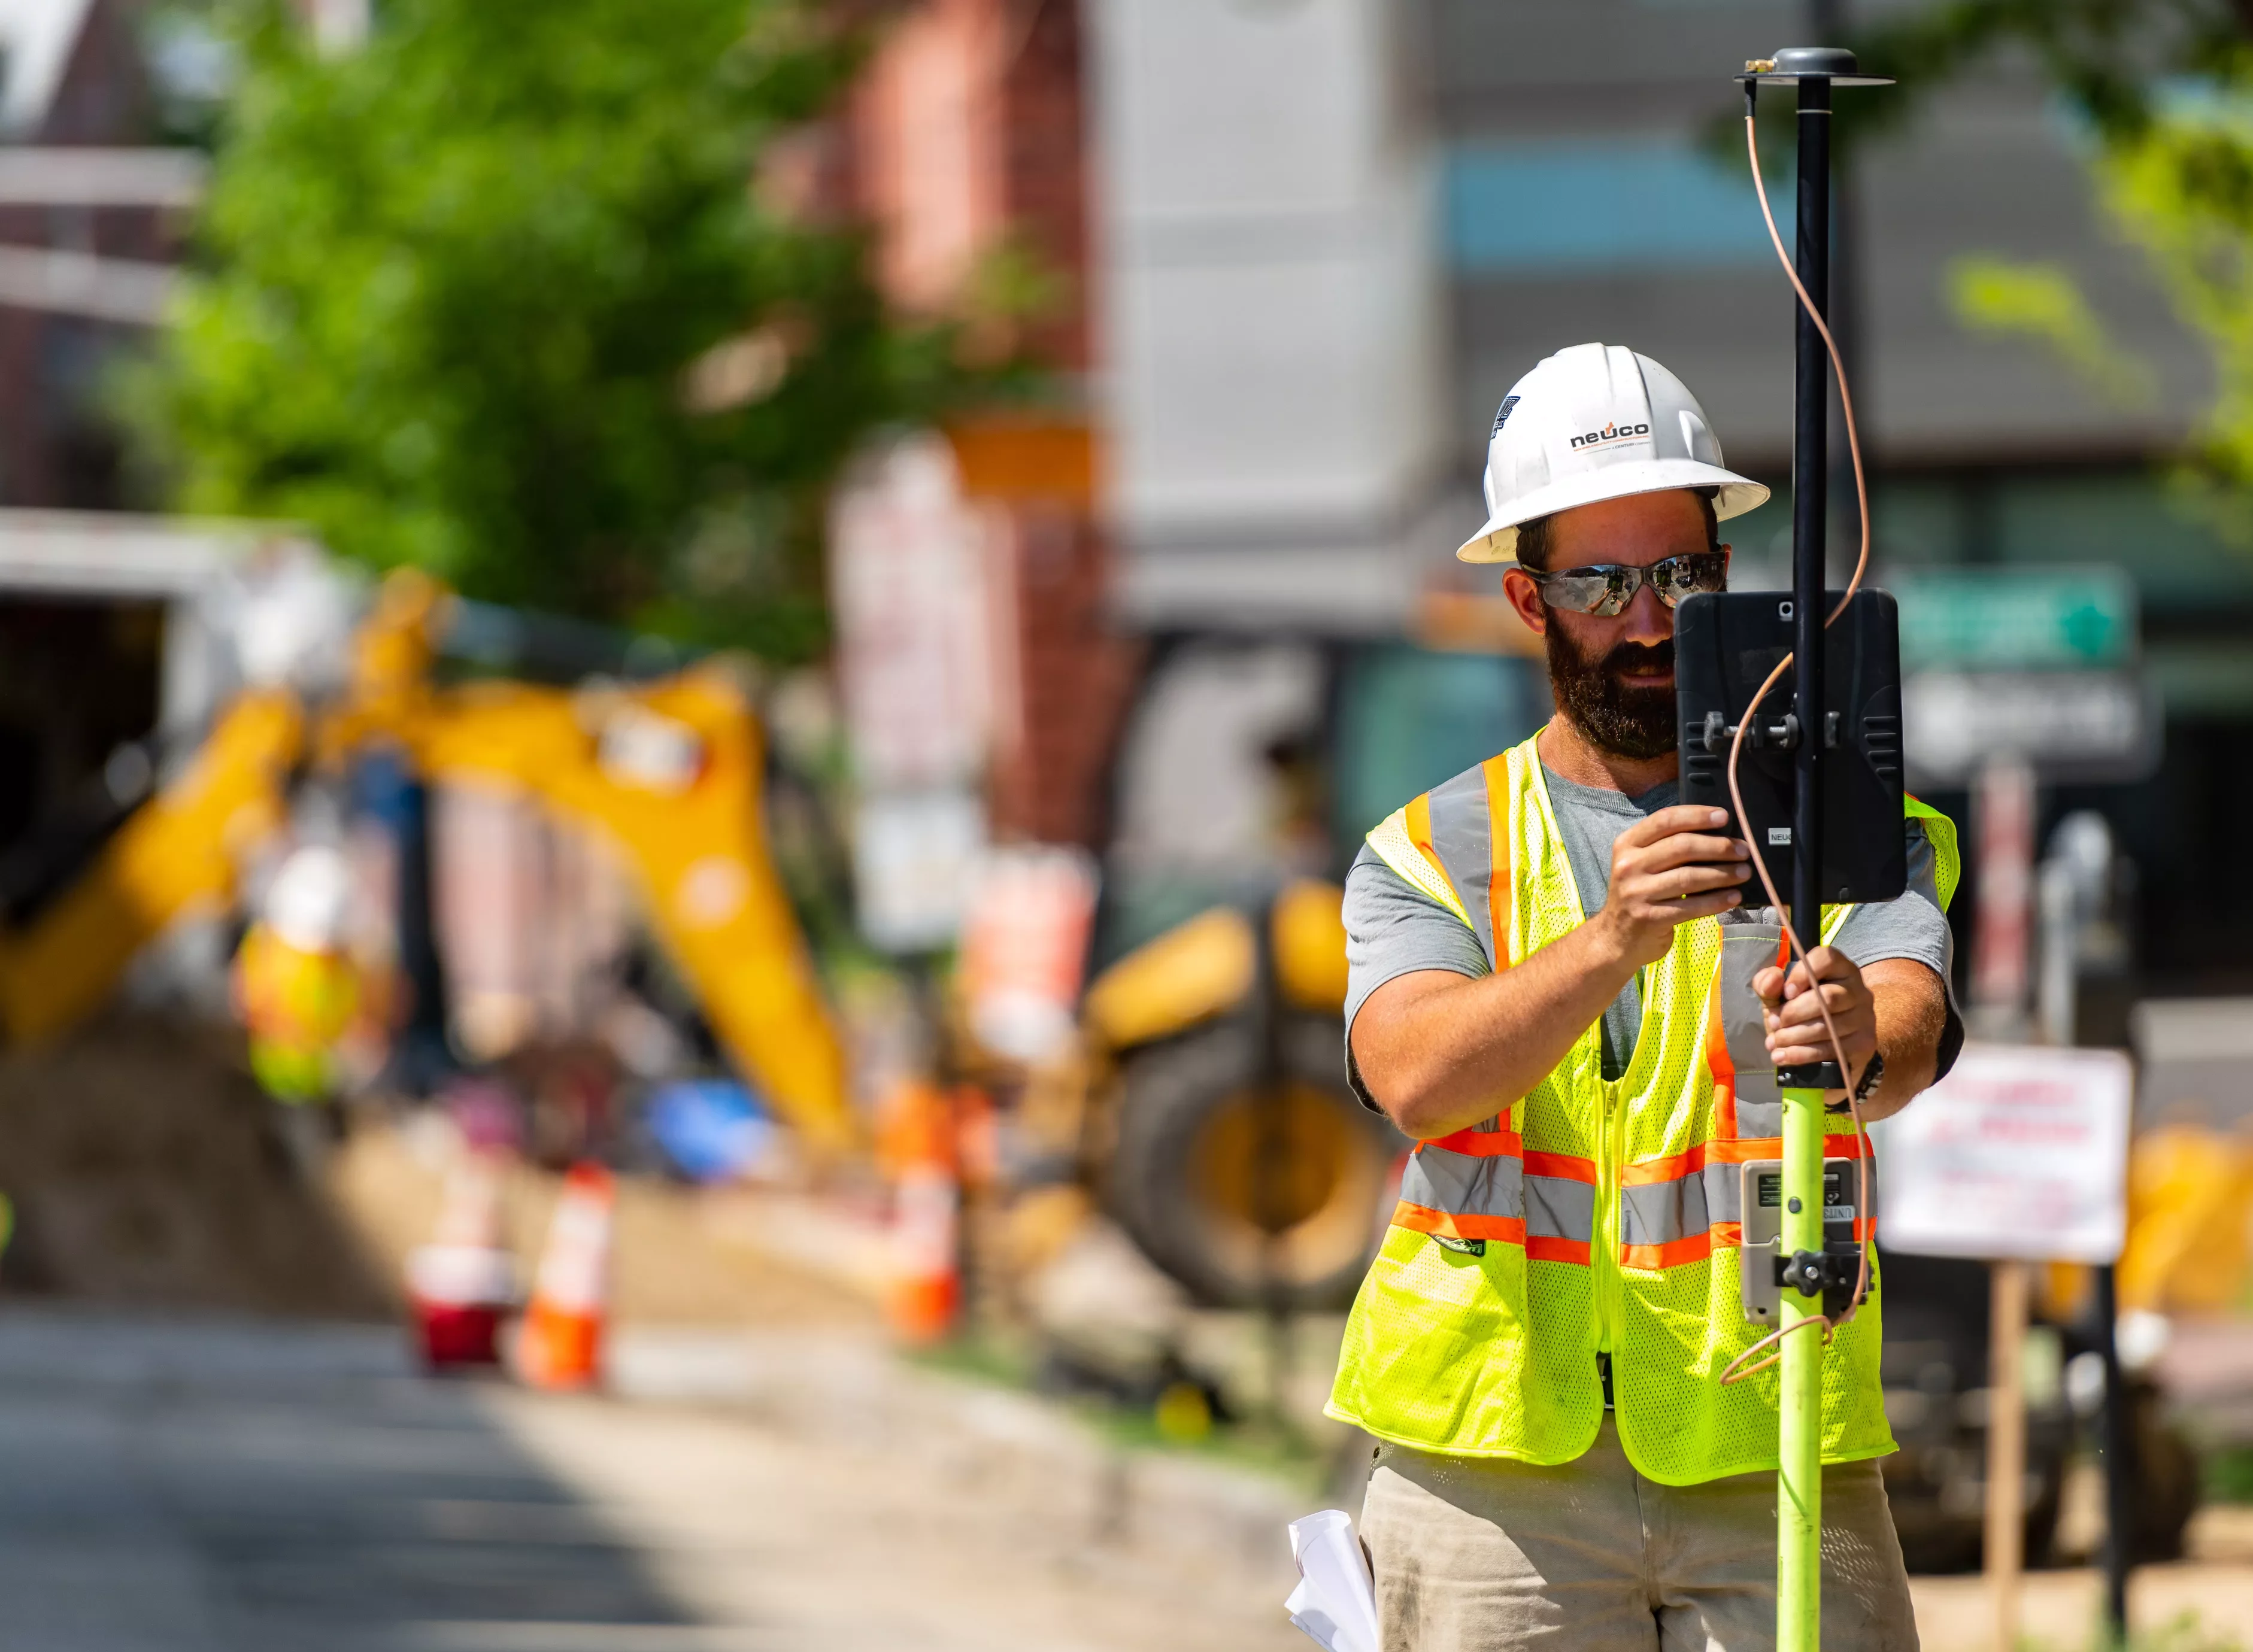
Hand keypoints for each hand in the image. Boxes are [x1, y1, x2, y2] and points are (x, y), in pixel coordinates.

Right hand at [1596, 806, 1751, 968]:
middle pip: (1682, 847)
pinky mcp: (1649, 917)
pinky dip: (1717, 901)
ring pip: (1689, 877)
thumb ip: (1667, 846)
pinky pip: (1691, 906)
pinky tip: (1734, 897)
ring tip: (1745, 873)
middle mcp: (1629, 865)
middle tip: (1744, 851)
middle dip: (1719, 847)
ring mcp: (1637, 893)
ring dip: (1723, 874)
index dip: (1697, 815)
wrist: (1616, 938)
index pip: (1665, 820)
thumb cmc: (1639, 894)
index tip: (1724, 817)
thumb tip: (1717, 833)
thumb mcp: (1641, 864)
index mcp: (1627, 844)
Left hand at [1754, 946, 1876, 1075]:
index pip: (1826, 959)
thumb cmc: (1799, 1012)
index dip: (1802, 974)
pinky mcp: (1864, 1043)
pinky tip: (1783, 1056)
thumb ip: (1769, 983)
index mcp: (1839, 968)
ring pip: (1828, 1026)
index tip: (1785, 993)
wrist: (1825, 1047)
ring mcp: (1865, 1017)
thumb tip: (1772, 981)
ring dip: (1794, 1036)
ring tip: (1774, 1043)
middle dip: (1793, 1013)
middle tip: (1773, 1023)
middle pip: (1827, 998)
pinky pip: (1832, 1049)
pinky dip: (1802, 1054)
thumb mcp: (1779, 995)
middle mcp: (1858, 989)